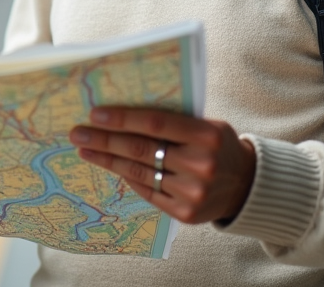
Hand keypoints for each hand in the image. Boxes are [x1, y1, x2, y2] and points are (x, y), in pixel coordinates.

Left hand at [70, 107, 255, 223]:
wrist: (246, 185)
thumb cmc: (218, 145)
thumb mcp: (206, 124)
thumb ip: (174, 119)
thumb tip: (124, 109)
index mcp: (206, 134)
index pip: (155, 123)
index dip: (122, 118)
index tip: (95, 114)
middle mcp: (201, 164)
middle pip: (141, 149)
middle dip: (104, 140)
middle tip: (78, 134)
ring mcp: (192, 192)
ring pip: (139, 172)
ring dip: (108, 160)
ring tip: (85, 150)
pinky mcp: (185, 213)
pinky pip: (147, 192)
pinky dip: (127, 177)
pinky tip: (111, 166)